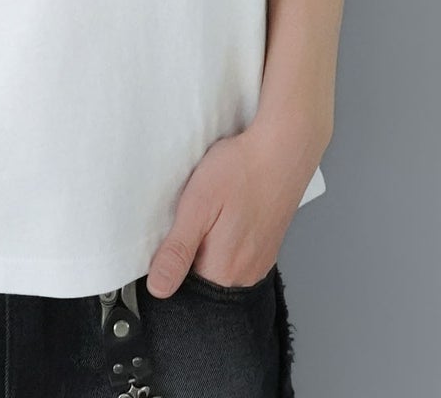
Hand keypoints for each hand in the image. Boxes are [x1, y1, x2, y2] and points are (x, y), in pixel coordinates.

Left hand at [143, 125, 308, 298]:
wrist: (282, 151)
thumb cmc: (239, 171)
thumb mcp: (197, 206)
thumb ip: (178, 251)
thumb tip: (158, 288)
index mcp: (223, 271)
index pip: (183, 289)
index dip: (170, 265)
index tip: (168, 240)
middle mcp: (245, 275)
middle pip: (202, 280)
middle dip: (189, 256)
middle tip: (191, 219)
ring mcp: (259, 263)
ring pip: (220, 268)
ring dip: (207, 248)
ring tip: (209, 215)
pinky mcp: (266, 249)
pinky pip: (238, 257)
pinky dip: (225, 242)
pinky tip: (224, 217)